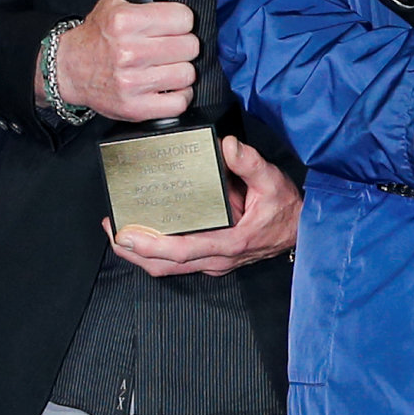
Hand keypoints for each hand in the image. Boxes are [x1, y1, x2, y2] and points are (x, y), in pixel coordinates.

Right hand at [56, 0, 200, 121]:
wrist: (69, 68)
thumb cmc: (99, 32)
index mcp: (125, 21)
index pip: (184, 18)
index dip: (180, 20)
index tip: (169, 25)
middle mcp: (128, 52)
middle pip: (190, 46)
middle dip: (182, 44)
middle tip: (166, 45)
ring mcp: (132, 83)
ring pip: (187, 74)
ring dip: (180, 70)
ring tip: (164, 65)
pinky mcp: (135, 107)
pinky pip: (179, 102)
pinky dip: (178, 95)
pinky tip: (165, 86)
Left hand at [109, 137, 297, 276]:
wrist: (301, 230)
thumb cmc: (286, 210)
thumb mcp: (272, 181)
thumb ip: (250, 163)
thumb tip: (228, 146)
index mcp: (228, 242)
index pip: (180, 251)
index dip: (149, 246)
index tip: (126, 234)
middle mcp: (216, 258)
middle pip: (164, 266)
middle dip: (133, 252)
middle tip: (111, 229)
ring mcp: (213, 262)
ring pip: (168, 268)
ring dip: (140, 255)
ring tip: (118, 233)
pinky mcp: (211, 258)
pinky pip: (176, 263)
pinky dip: (154, 253)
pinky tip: (142, 237)